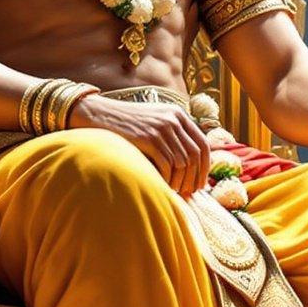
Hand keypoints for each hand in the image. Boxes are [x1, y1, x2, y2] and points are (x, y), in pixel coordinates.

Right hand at [75, 90, 210, 196]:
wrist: (101, 114)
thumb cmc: (129, 124)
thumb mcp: (156, 119)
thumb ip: (174, 133)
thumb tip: (192, 162)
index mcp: (178, 114)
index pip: (203, 144)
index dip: (205, 166)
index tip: (201, 182)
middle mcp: (173, 119)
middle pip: (195, 155)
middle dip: (195, 177)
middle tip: (190, 192)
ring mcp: (161, 128)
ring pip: (182, 162)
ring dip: (180, 180)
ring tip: (175, 190)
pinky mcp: (148, 138)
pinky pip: (166, 165)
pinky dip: (167, 179)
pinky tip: (163, 185)